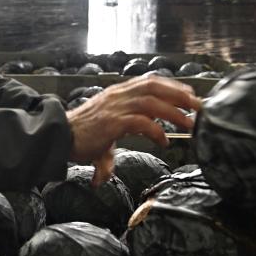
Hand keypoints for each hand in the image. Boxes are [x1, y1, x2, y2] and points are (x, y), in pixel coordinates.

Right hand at [66, 77, 201, 185]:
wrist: (57, 138)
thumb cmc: (77, 137)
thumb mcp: (99, 135)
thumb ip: (108, 149)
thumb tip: (105, 174)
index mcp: (117, 93)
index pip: (149, 81)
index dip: (171, 86)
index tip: (188, 93)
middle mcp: (117, 96)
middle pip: (155, 87)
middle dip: (180, 95)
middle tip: (198, 106)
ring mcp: (115, 107)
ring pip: (152, 102)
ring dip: (175, 112)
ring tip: (190, 123)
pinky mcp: (112, 122)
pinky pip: (141, 122)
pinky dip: (156, 131)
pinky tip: (164, 141)